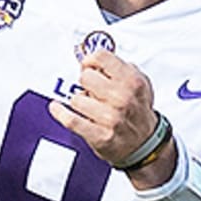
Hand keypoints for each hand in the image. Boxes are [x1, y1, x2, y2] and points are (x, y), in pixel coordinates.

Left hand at [48, 50, 165, 171]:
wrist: (145, 143)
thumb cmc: (138, 111)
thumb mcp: (139, 83)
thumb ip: (120, 67)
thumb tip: (95, 61)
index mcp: (132, 82)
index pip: (101, 57)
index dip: (91, 60)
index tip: (88, 65)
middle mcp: (122, 98)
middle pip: (86, 77)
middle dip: (86, 82)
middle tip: (91, 88)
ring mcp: (111, 118)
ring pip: (76, 99)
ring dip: (80, 101)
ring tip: (88, 105)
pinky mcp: (99, 135)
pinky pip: (71, 120)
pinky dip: (60, 112)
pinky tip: (56, 107)